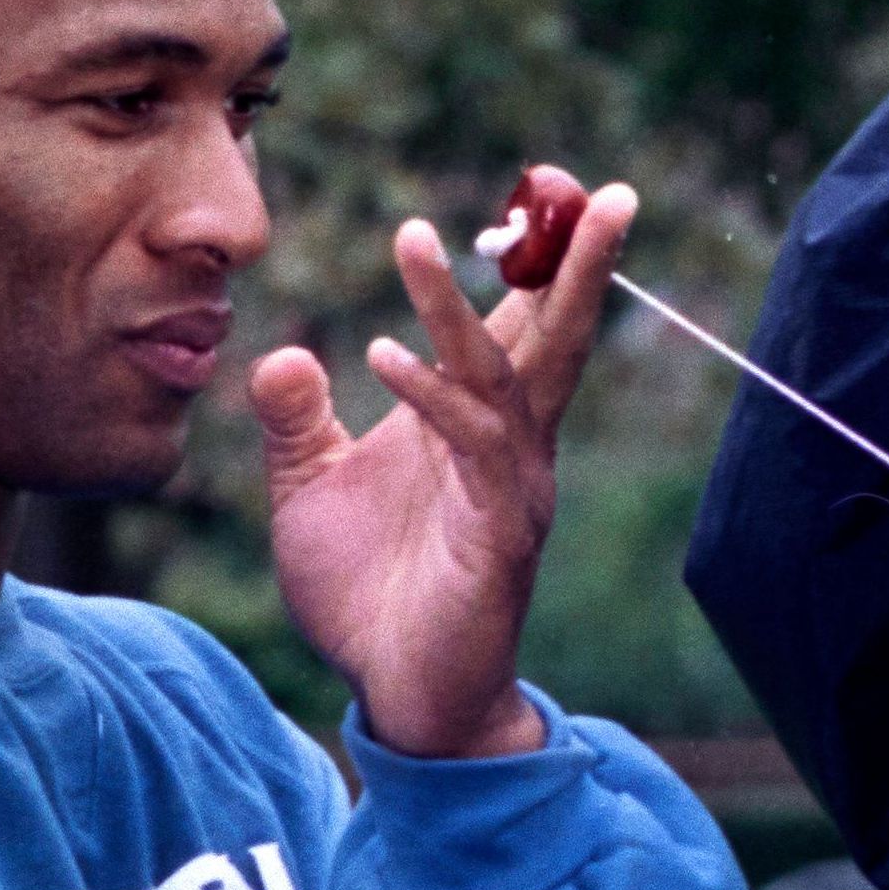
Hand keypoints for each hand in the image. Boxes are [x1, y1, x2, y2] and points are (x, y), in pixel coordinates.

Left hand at [246, 182, 630, 757]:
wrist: (400, 698)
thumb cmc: (369, 595)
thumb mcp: (310, 492)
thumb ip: (298, 422)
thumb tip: (283, 353)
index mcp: (476, 429)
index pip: (519, 330)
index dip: (536, 264)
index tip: (549, 193)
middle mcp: (511, 449)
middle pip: (555, 339)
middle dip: (580, 264)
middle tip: (604, 190)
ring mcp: (511, 491)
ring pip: (504, 380)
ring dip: (459, 308)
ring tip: (413, 237)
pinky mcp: (498, 539)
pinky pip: (470, 451)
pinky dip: (431, 399)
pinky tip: (383, 357)